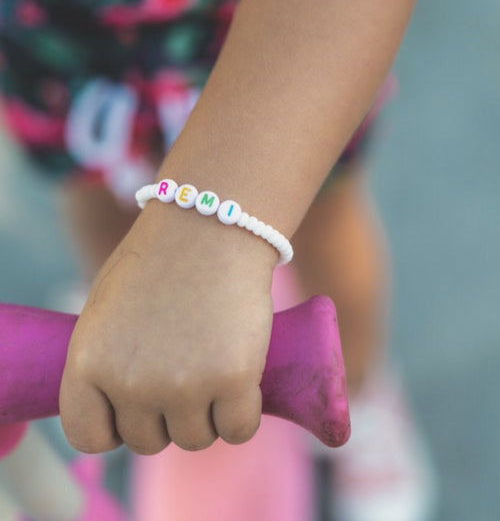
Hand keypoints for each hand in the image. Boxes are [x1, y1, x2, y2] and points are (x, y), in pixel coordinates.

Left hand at [59, 201, 277, 453]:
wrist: (210, 226)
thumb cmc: (159, 262)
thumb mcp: (107, 310)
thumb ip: (106, 362)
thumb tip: (123, 400)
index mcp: (89, 363)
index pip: (89, 436)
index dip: (116, 426)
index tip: (137, 407)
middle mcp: (130, 382)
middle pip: (148, 441)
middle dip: (167, 415)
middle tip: (186, 374)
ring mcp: (183, 385)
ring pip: (195, 438)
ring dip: (206, 415)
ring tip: (213, 368)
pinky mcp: (234, 380)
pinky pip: (239, 430)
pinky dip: (242, 415)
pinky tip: (242, 384)